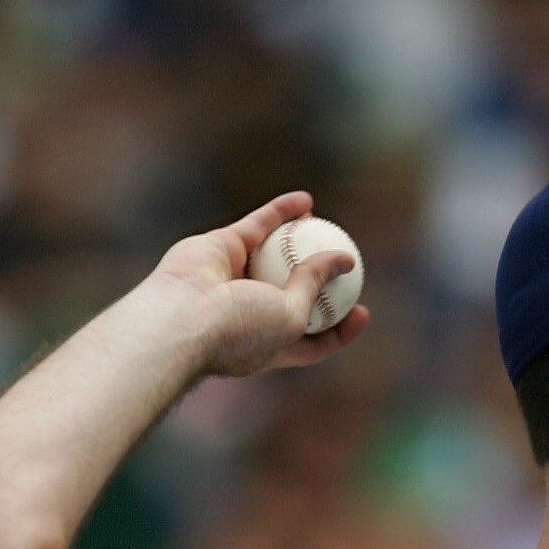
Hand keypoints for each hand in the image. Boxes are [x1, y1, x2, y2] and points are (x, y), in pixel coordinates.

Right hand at [151, 191, 369, 379]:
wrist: (185, 314)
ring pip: (277, 256)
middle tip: (351, 265)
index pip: (312, 343)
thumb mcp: (292, 319)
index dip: (340, 329)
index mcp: (270, 347)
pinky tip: (307, 201)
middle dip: (323, 282)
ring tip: (328, 228)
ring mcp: (235, 279)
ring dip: (303, 242)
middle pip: (295, 295)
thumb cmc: (240, 329)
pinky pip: (259, 224)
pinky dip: (282, 212)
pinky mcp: (223, 246)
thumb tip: (345, 259)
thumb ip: (315, 288)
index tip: (364, 312)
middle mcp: (251, 313)